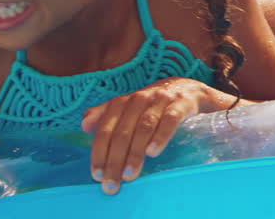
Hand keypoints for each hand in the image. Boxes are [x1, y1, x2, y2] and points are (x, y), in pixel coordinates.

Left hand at [81, 78, 234, 194]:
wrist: (190, 90)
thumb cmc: (154, 104)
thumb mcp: (130, 107)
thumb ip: (106, 114)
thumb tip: (84, 125)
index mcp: (124, 102)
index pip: (106, 127)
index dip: (99, 151)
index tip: (96, 174)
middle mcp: (139, 99)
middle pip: (122, 131)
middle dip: (114, 159)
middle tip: (111, 183)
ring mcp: (160, 100)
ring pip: (143, 127)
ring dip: (134, 152)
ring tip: (129, 174)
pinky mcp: (180, 104)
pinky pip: (169, 120)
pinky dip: (160, 135)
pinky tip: (153, 152)